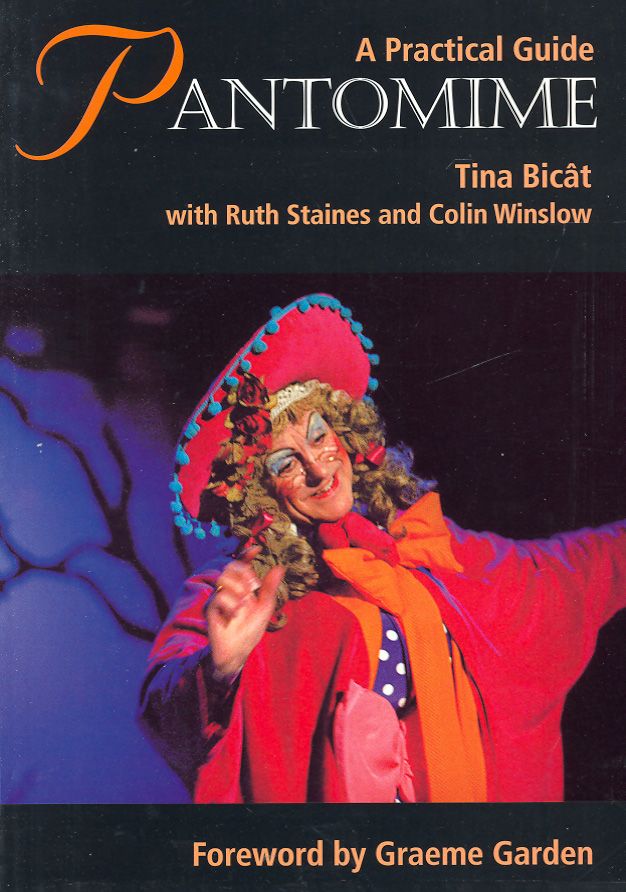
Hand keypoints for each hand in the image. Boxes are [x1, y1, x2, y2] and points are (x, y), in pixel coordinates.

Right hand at [205, 547, 284, 678]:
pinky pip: (217, 597)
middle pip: (230, 567)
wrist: (239, 652)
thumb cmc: (250, 630)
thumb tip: (281, 567)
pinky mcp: (210, 610)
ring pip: (223, 579)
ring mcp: (218, 599)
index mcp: (242, 587)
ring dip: (237, 588)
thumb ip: (270, 588)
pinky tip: (235, 614)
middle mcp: (229, 590)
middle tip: (254, 586)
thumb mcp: (265, 608)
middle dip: (244, 572)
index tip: (257, 549)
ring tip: (244, 603)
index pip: (241, 565)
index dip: (246, 554)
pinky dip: (230, 604)